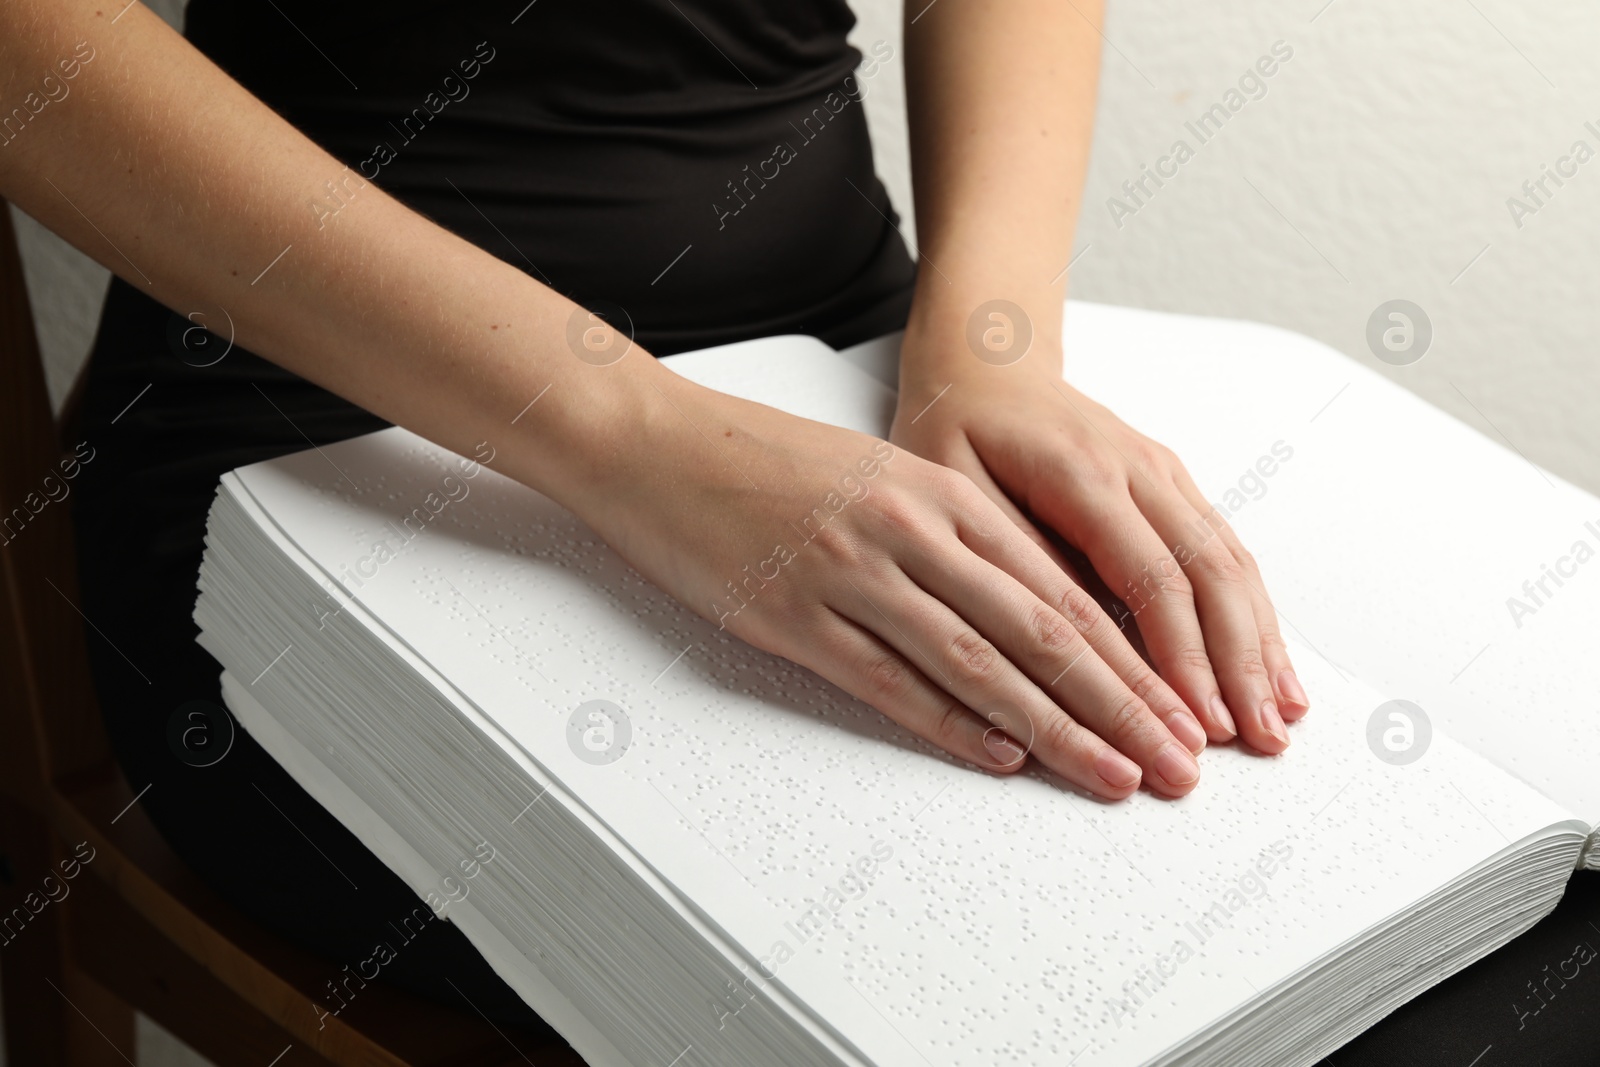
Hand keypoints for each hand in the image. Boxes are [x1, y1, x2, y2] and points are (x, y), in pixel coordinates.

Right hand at [571, 367, 1213, 798]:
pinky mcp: (796, 616)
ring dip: (1058, 729)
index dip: (1133, 659)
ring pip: (981, 663)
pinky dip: (952, 725)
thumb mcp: (880, 477)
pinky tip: (1002, 757)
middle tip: (1182, 762)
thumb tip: (1031, 614)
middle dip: (1125, 705)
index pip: (1063, 589)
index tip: (1182, 708)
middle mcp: (912, 530)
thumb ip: (955, 537)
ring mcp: (854, 573)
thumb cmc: (766, 462)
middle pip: (1044, 631)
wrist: (658, 444)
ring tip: (1116, 776)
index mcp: (941, 492)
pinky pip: (890, 681)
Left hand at [889, 336, 1308, 755]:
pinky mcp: (1172, 487)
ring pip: (1231, 563)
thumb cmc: (956, 430)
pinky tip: (1268, 668)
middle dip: (1239, 665)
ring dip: (1260, 645)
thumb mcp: (953, 490)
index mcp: (1082, 472)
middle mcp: (1139, 468)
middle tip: (1257, 742)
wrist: (986, 362)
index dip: (1182, 658)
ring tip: (1280, 720)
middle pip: (1211, 575)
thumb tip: (1067, 646)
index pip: (1152, 578)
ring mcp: (1164, 475)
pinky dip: (1253, 615)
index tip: (1198, 724)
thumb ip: (1013, 560)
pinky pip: (1224, 552)